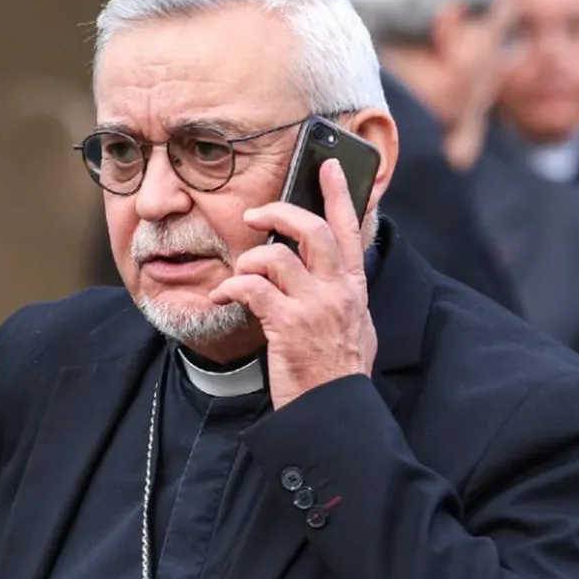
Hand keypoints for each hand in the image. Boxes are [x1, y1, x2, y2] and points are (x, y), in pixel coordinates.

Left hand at [208, 159, 376, 408]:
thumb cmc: (338, 374)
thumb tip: (331, 274)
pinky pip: (253, 287)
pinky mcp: (288, 325)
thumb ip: (343, 297)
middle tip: (256, 211)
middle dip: (280, 211)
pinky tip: (222, 298)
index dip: (340, 194)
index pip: (350, 230)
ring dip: (249, 258)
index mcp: (354, 290)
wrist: (333, 412)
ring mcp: (315, 308)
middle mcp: (338, 292)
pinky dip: (231, 287)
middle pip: (312, 230)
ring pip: (277, 255)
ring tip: (239, 273)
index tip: (332, 166)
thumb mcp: (356, 328)